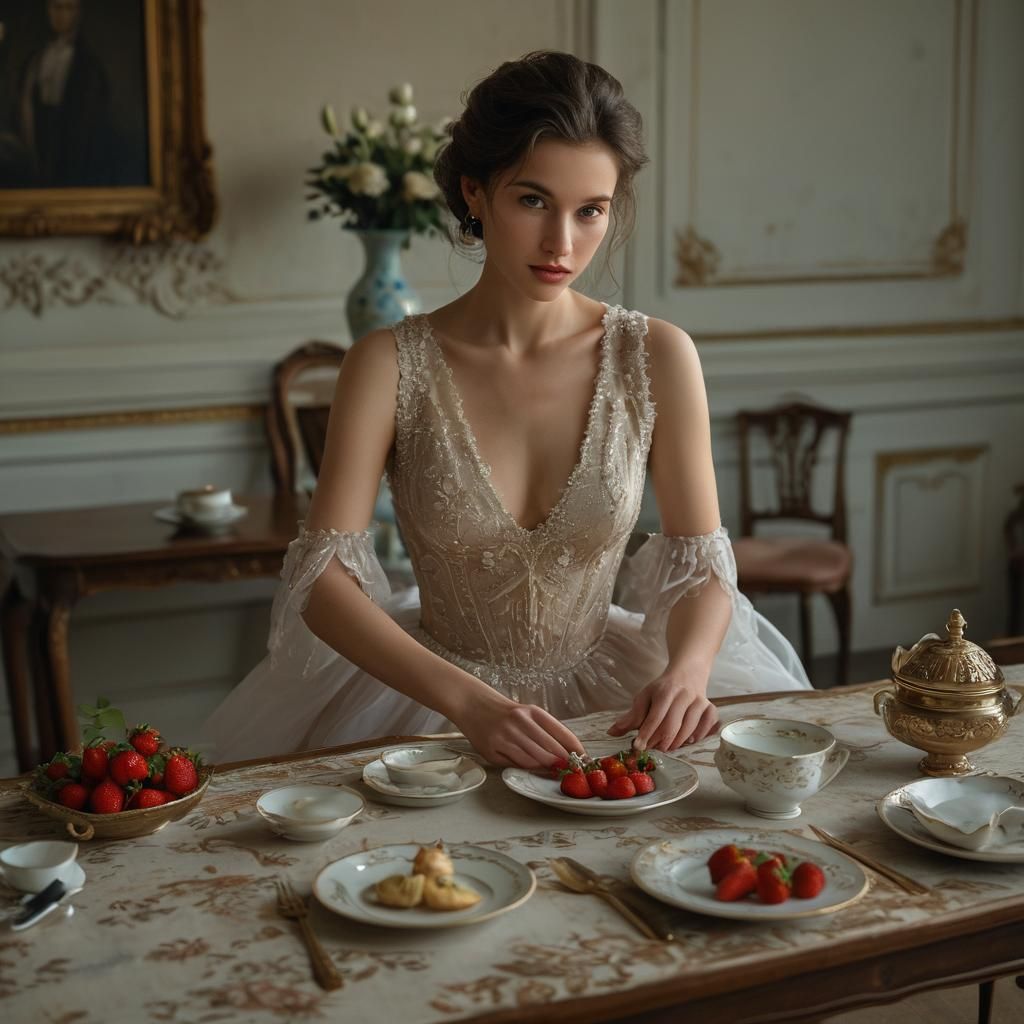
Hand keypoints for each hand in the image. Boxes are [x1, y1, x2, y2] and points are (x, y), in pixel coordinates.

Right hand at [455, 692, 585, 768]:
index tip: (585, 760)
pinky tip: (534, 769)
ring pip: (535, 760)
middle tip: (573, 772)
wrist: (473, 705)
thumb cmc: (506, 713)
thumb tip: (568, 753)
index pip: (563, 734)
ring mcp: (506, 736)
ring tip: (556, 773)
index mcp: (533, 712)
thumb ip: (545, 731)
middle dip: (565, 764)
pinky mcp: (493, 749)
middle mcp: (520, 722)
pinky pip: (517, 764)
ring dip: (548, 769)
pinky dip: (529, 769)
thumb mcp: (528, 714)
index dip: (577, 750)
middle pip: (552, 750)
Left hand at [606, 671, 717, 750]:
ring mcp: (699, 702)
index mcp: (665, 691)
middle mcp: (684, 695)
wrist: (687, 673)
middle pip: (672, 726)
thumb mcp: (644, 697)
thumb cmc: (662, 689)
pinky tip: (688, 740)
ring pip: (689, 729)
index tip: (638, 747)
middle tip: (653, 750)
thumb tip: (611, 733)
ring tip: (666, 747)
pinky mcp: (710, 708)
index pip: (655, 717)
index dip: (646, 734)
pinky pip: (707, 726)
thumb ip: (631, 717)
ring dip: (676, 743)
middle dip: (660, 742)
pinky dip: (697, 736)